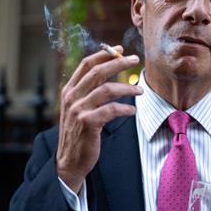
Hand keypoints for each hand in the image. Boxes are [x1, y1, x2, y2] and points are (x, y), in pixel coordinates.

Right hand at [56, 45, 142, 191]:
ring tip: (140, 90)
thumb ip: (89, 90)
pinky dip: (124, 108)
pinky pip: (111, 110)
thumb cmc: (79, 132)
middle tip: (135, 59)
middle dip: (118, 63)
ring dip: (127, 87)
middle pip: (97, 72)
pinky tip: (132, 111)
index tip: (119, 49)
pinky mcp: (87, 123)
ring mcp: (78, 109)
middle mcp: (72, 97)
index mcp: (70, 90)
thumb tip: (107, 70)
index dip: (103, 54)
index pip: (86, 65)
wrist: (69, 160)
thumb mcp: (79, 107)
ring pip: (107, 89)